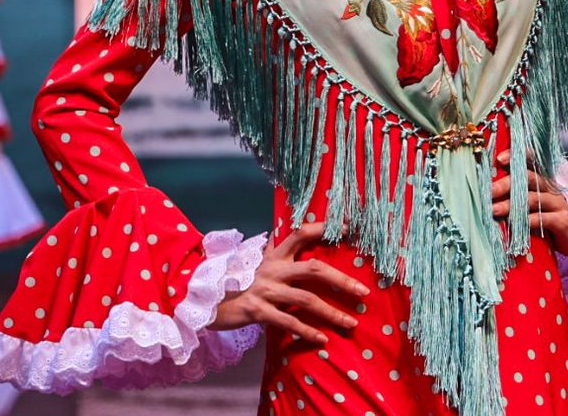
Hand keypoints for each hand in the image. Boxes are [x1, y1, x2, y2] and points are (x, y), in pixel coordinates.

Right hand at [209, 222, 368, 343]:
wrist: (204, 299)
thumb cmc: (237, 281)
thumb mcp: (257, 262)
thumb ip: (276, 250)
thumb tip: (295, 233)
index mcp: (275, 254)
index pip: (302, 233)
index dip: (324, 228)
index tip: (349, 227)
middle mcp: (272, 269)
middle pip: (313, 269)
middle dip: (341, 280)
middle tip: (363, 291)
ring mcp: (265, 290)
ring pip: (305, 300)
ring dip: (331, 312)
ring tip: (350, 322)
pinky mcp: (257, 311)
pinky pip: (288, 322)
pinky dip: (307, 332)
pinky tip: (322, 340)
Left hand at [490, 150, 567, 257]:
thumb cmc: (554, 219)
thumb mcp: (537, 205)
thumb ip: (519, 198)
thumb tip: (491, 197)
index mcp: (544, 181)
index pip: (532, 161)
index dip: (517, 157)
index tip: (500, 159)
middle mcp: (551, 188)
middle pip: (528, 178)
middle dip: (506, 184)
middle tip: (489, 192)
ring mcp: (559, 203)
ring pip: (533, 199)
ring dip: (511, 205)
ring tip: (493, 210)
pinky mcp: (563, 221)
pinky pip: (544, 218)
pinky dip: (529, 220)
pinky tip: (515, 223)